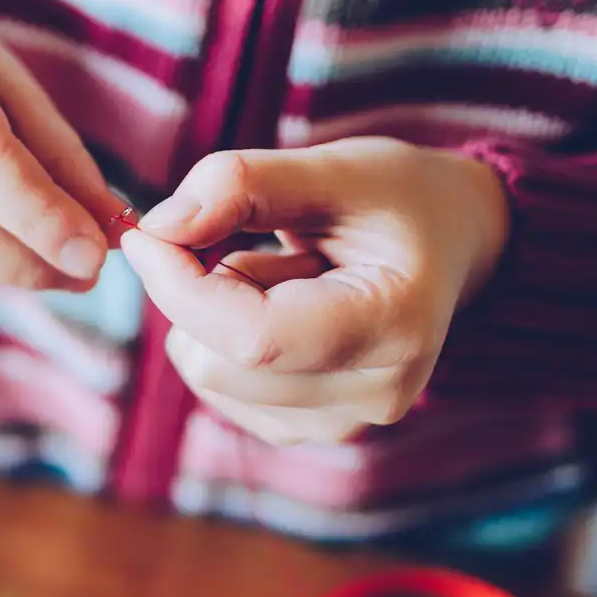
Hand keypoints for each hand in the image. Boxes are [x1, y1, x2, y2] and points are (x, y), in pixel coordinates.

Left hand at [120, 137, 509, 445]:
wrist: (451, 242)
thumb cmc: (398, 198)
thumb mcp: (335, 167)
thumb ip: (243, 184)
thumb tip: (158, 228)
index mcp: (395, 328)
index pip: (252, 337)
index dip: (179, 286)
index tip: (145, 234)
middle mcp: (374, 395)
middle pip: (216, 362)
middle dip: (196, 292)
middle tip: (239, 238)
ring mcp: (343, 424)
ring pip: (208, 377)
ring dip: (212, 314)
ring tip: (280, 271)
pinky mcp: (309, 429)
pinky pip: (217, 387)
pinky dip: (221, 339)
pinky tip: (278, 304)